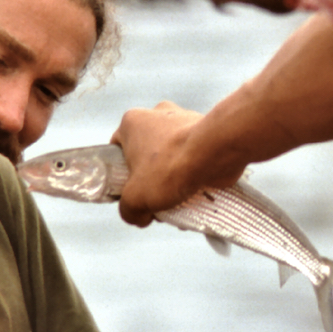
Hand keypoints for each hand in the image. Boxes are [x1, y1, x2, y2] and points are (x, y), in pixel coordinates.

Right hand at [112, 102, 244, 226]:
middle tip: (158, 202)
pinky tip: (198, 195)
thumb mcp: (135, 199)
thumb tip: (138, 216)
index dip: (122, 175)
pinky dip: (195, 175)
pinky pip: (194, 157)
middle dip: (152, 182)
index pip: (117, 150)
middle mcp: (157, 115)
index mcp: (132, 122)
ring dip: (175, 182)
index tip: (132, 192)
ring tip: (181, 201)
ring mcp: (182, 120)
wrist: (215, 154)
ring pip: (172, 158)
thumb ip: (129, 210)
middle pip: (147, 157)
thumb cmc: (171, 167)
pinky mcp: (205, 131)